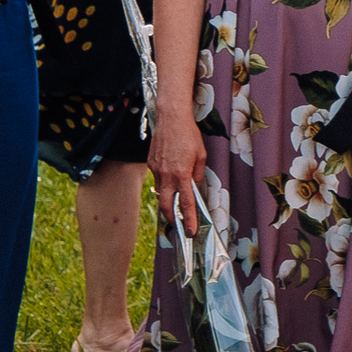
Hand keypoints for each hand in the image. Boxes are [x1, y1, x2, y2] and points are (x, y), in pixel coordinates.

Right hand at [149, 105, 207, 224]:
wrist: (171, 119)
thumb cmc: (189, 135)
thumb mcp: (201, 156)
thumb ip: (197, 175)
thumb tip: (194, 189)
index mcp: (182, 174)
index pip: (186, 204)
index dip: (189, 220)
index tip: (191, 232)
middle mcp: (166, 175)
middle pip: (166, 206)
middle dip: (172, 219)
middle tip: (180, 226)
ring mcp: (156, 171)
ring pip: (160, 194)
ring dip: (167, 203)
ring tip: (175, 208)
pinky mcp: (150, 165)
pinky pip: (157, 180)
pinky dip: (164, 185)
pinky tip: (170, 181)